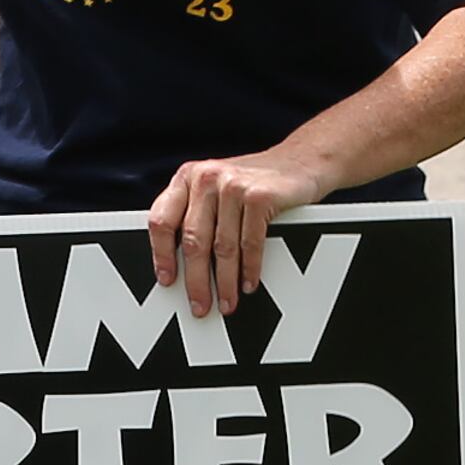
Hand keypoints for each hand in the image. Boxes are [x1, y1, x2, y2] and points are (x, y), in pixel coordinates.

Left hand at [148, 149, 326, 319]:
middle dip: (196, 281)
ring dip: (225, 282)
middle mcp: (206, 177)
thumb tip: (180, 265)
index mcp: (188, 177)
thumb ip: (196, 213)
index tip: (167, 280)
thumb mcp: (217, 186)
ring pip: (223, 247)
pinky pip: (250, 244)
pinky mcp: (260, 196)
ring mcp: (233, 185)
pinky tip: (248, 283)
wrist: (304, 158)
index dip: (161, 255)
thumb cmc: (256, 180)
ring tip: (227, 301)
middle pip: (193, 241)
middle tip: (200, 305)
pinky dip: (250, 269)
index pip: (162, 221)